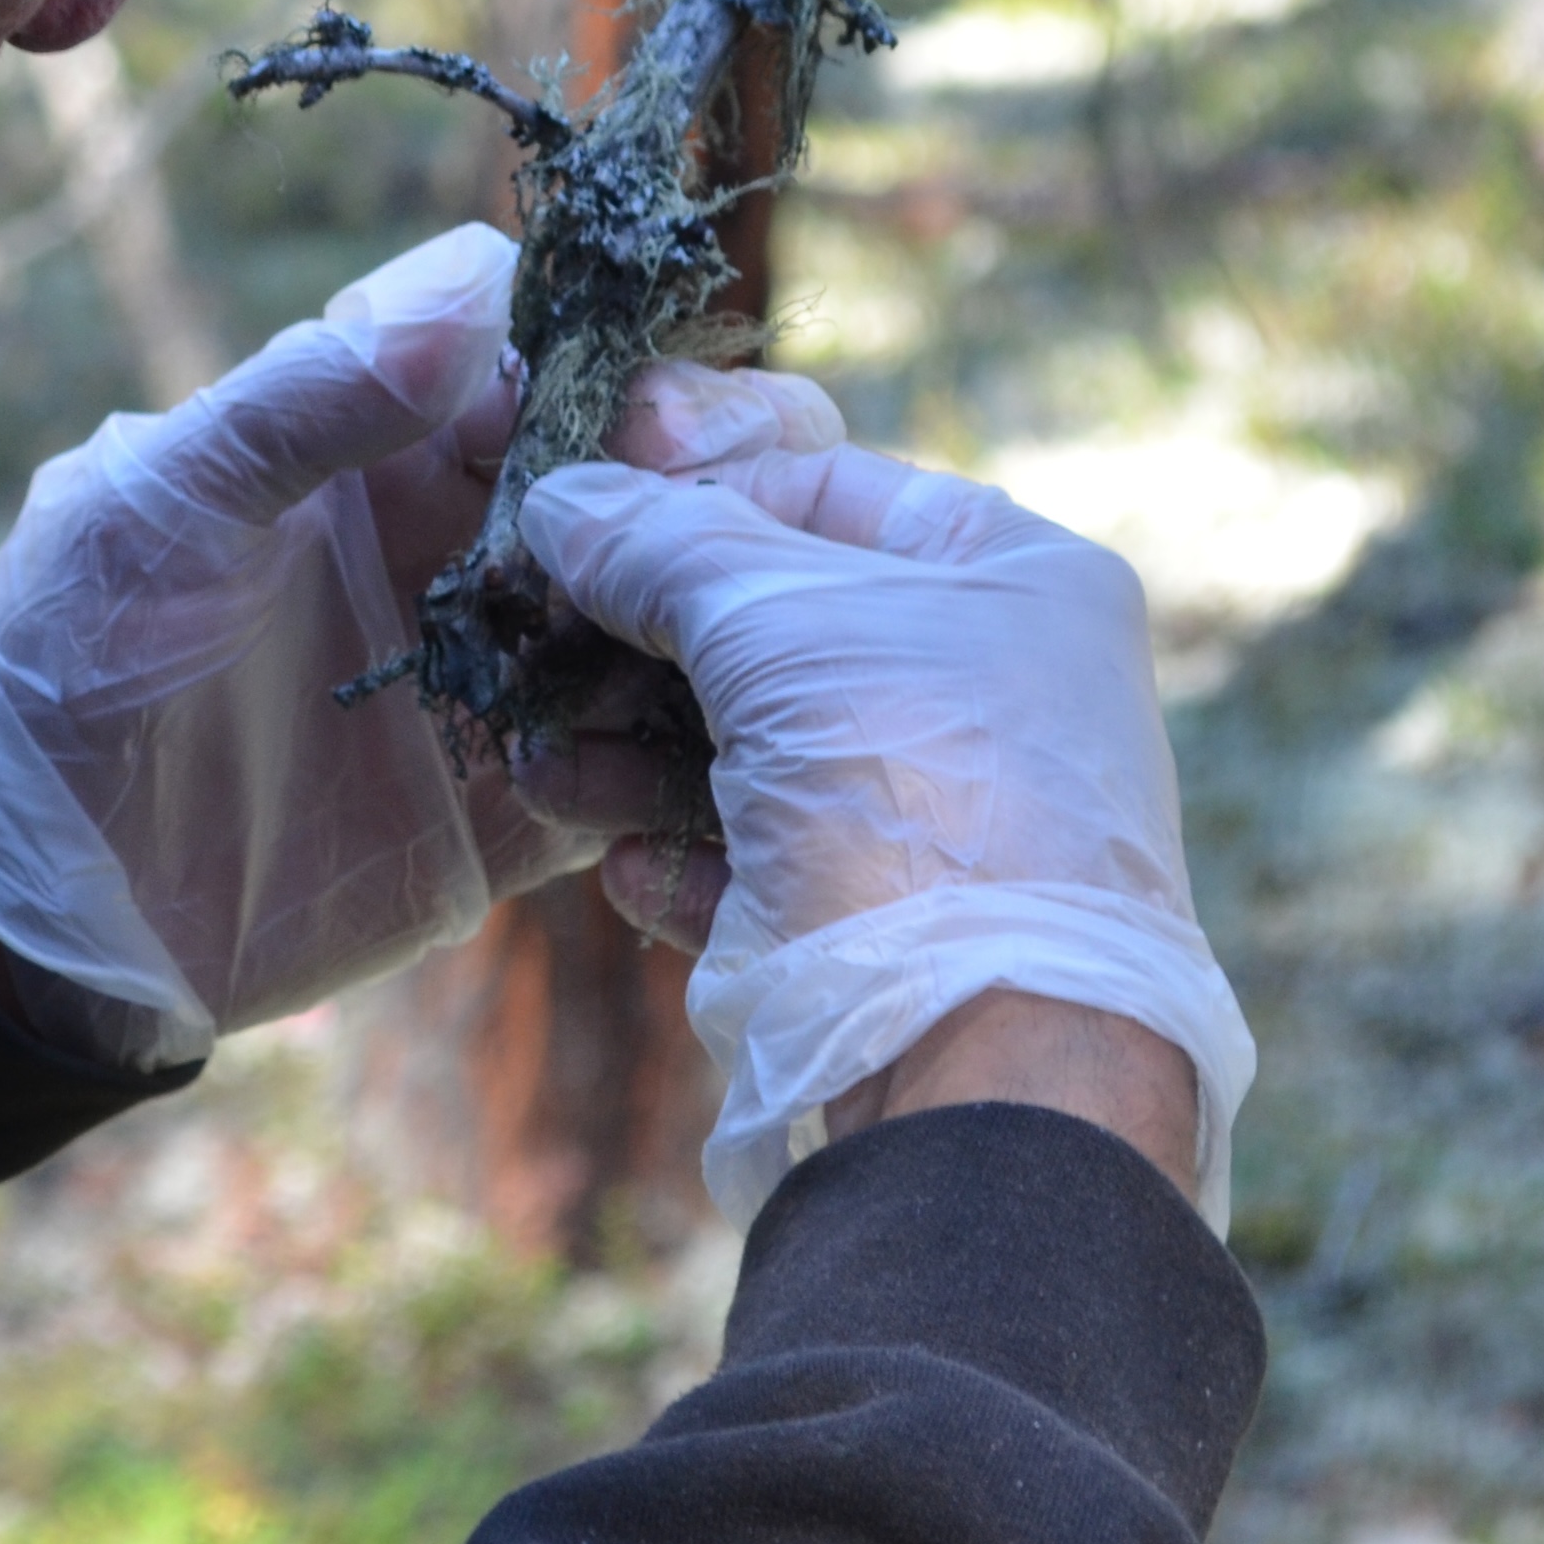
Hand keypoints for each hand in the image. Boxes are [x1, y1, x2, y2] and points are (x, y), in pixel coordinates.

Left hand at [0, 229, 836, 1064]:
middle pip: (647, 445)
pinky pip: (648, 756)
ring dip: (724, 594)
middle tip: (703, 521)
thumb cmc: (61, 657)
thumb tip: (463, 310)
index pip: (537, 336)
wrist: (28, 898)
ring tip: (733, 633)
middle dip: (705, 462)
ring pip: (683, 585)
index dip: (597, 349)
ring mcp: (508, 658)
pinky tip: (704, 752)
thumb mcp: (158, 507)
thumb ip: (302, 404)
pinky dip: (689, 746)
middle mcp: (470, 523)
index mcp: (382, 427)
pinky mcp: (526, 797)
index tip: (632, 410)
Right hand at [516, 441, 1253, 1231]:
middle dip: (636, 644)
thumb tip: (558, 502)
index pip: (821, 488)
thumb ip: (658, 546)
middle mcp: (991, 680)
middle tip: (529, 650)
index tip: (572, 527)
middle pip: (772, 625)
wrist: (987, 1055)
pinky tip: (625, 868)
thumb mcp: (774, 622)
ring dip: (629, 756)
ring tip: (539, 769)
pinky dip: (685, 858)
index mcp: (1013, 572)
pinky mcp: (893, 924)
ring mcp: (945, 808)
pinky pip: (766, 866)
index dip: (688, 501)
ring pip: (754, 750)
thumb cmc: (909, 781)